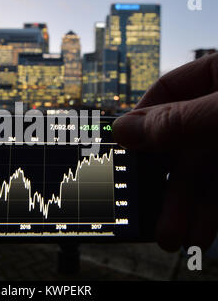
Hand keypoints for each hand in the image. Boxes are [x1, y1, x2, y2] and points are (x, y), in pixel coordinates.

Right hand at [113, 53, 217, 251]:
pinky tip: (200, 230)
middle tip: (144, 210)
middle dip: (164, 182)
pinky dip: (211, 211)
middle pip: (181, 144)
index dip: (139, 120)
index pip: (168, 93)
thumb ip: (180, 119)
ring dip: (186, 207)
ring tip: (173, 235)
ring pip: (203, 173)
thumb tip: (122, 128)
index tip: (118, 147)